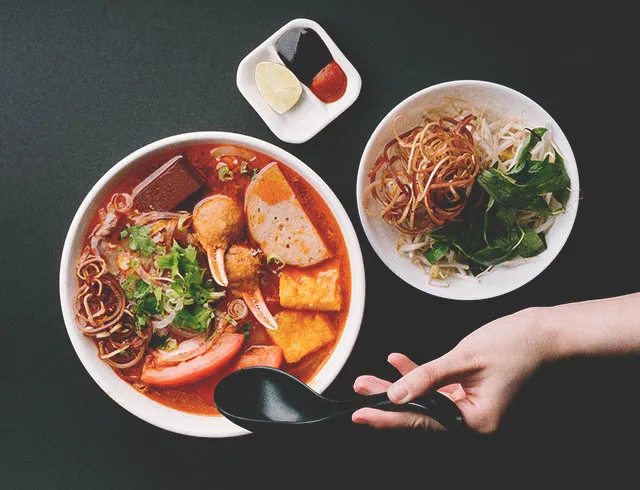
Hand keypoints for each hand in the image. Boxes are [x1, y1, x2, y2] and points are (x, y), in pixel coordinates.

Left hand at [352, 308, 550, 432]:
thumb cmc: (513, 344)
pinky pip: (436, 386)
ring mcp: (471, 405)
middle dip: (387, 400)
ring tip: (368, 379)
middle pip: (420, 412)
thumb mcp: (463, 358)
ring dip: (398, 385)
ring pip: (424, 398)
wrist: (542, 332)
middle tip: (360, 391)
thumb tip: (396, 394)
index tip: (362, 415)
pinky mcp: (469, 390)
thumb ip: (427, 377)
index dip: (389, 417)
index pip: (423, 421)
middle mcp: (473, 419)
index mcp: (476, 421)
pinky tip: (397, 361)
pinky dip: (418, 373)